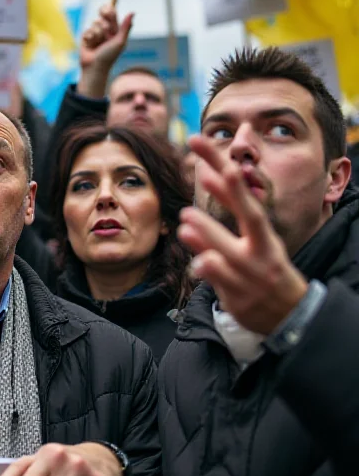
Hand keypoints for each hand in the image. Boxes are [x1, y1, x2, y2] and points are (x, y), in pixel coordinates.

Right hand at [78, 5, 133, 98]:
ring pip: (95, 23)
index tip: (108, 13)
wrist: (94, 67)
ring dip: (97, 33)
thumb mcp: (120, 41)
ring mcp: (95, 33)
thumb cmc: (109, 56)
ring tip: (98, 43)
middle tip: (105, 26)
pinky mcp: (86, 37)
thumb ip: (125, 27)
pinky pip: (87, 30)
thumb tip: (132, 12)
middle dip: (104, 19)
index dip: (110, 10)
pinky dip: (90, 37)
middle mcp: (105, 30)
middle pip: (103, 15)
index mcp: (115, 30)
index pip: (112, 14)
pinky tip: (91, 45)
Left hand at [178, 135, 307, 334]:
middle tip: (210, 173)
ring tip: (186, 221)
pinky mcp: (238, 297)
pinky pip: (221, 282)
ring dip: (208, 236)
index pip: (248, 200)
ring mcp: (250, 275)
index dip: (232, 179)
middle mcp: (260, 251)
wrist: (288, 316)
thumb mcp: (254, 242)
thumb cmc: (264, 270)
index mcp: (264, 236)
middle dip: (232, 195)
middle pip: (250, 218)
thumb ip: (228, 216)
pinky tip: (198, 263)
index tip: (218, 159)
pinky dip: (210, 272)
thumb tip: (210, 177)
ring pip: (227, 252)